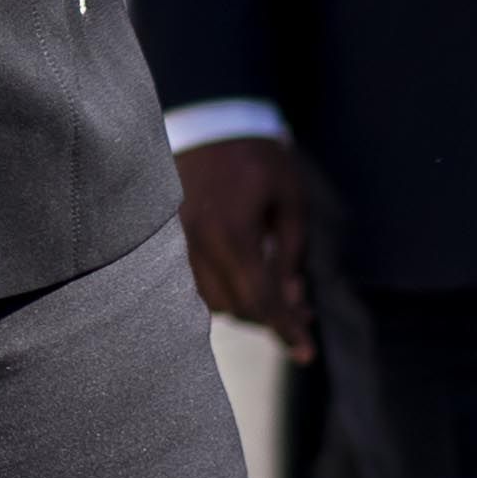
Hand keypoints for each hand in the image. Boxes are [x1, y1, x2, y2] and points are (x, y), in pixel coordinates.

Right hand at [178, 134, 317, 360]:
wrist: (210, 123)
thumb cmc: (259, 160)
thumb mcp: (291, 201)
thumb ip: (291, 253)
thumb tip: (291, 298)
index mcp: (232, 231)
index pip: (260, 298)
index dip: (285, 328)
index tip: (305, 354)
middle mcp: (198, 242)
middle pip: (236, 306)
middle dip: (271, 318)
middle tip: (303, 313)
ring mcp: (179, 242)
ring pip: (213, 300)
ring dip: (246, 307)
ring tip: (279, 295)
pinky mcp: (171, 238)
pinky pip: (196, 283)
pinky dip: (224, 292)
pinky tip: (246, 282)